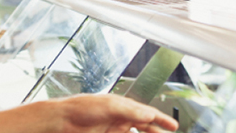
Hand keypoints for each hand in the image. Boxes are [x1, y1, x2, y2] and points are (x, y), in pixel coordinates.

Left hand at [48, 94, 178, 132]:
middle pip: (144, 127)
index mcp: (123, 107)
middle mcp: (120, 119)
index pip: (147, 113)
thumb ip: (130, 111)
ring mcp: (113, 131)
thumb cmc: (81, 107)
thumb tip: (148, 115)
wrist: (61, 121)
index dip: (162, 119)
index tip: (173, 126)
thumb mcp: (109, 106)